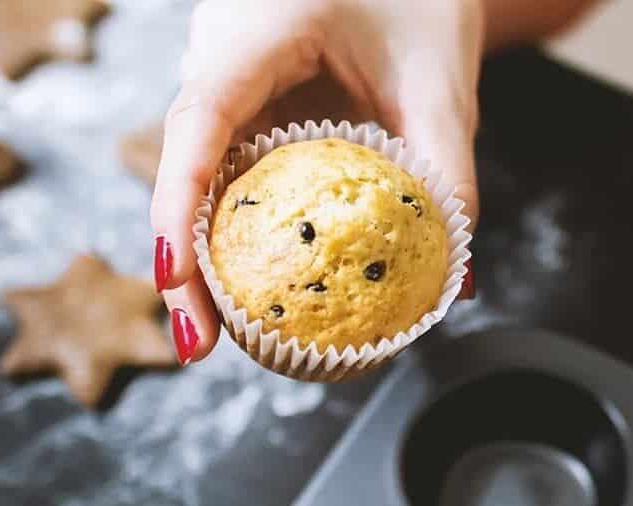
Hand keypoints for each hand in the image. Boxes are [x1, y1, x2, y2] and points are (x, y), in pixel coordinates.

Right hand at [151, 0, 483, 364]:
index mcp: (254, 30)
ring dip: (209, 250)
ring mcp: (226, 74)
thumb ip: (449, 177)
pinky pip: (234, 166)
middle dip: (184, 258)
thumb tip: (456, 284)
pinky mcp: (246, 96)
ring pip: (201, 171)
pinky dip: (244, 225)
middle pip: (184, 163)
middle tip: (200, 344)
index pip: (199, 123)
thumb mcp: (443, 86)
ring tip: (223, 332)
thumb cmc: (427, 3)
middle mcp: (219, 50)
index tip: (177, 280)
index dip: (176, 207)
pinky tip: (262, 284)